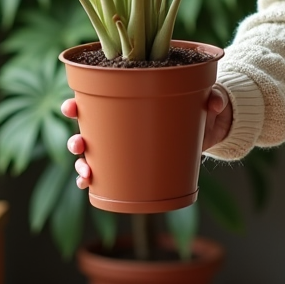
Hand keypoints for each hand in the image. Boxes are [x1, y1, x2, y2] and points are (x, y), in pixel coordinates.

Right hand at [62, 86, 233, 188]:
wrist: (207, 126)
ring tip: (86, 171)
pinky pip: (108, 173)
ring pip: (93, 154)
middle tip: (79, 144)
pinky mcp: (133, 163)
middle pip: (88, 129)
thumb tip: (213, 103)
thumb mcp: (205, 97)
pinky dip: (94, 180)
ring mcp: (124, 144)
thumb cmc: (198, 104)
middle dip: (76, 138)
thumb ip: (211, 97)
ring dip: (82, 163)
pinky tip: (88, 186)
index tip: (70, 107)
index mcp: (130, 98)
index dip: (78, 102)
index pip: (96, 97)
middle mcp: (120, 121)